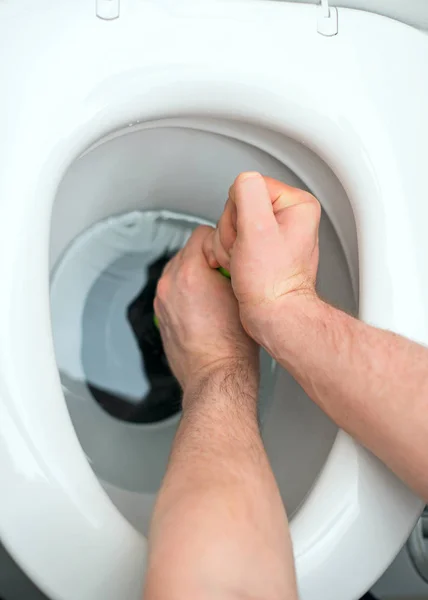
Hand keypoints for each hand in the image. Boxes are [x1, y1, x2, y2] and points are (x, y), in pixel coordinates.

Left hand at [154, 226, 258, 400]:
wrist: (216, 377)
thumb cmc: (233, 345)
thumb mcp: (243, 294)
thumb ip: (232, 268)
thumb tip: (232, 257)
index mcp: (190, 272)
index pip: (202, 234)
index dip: (220, 243)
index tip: (229, 256)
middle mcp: (170, 284)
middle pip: (188, 250)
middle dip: (206, 258)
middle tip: (225, 274)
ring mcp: (162, 301)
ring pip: (178, 271)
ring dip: (194, 275)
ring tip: (215, 293)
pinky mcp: (161, 316)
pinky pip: (173, 292)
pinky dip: (185, 293)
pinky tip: (204, 309)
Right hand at [203, 172, 320, 348]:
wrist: (274, 315)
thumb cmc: (271, 283)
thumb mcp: (256, 229)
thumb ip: (248, 193)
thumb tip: (241, 182)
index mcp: (296, 205)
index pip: (248, 186)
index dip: (237, 212)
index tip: (248, 236)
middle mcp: (288, 217)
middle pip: (238, 205)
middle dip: (232, 231)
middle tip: (246, 252)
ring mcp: (275, 234)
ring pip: (232, 223)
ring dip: (229, 245)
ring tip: (244, 262)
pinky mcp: (263, 249)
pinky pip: (234, 240)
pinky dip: (229, 254)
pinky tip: (240, 266)